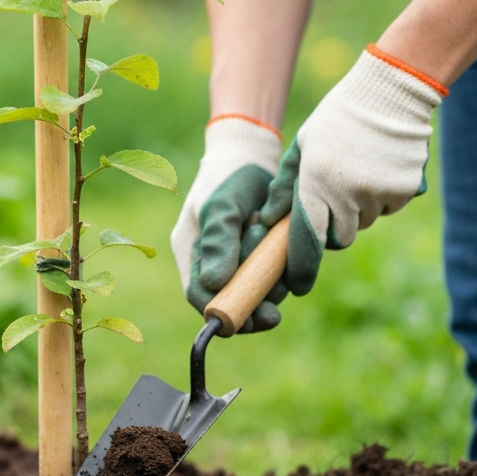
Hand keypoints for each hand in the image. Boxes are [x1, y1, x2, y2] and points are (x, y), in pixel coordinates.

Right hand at [170, 116, 283, 330]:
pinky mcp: (260, 258)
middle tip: (273, 312)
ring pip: (254, 292)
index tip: (247, 318)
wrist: (252, 157)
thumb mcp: (222, 206)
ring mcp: (237, 261)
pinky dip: (281, 273)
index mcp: (192, 252)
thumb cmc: (229, 177)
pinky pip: (271, 278)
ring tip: (274, 252)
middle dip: (252, 305)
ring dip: (270, 284)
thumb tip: (213, 284)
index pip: (198, 294)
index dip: (220, 312)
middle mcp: (212, 262)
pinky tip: (284, 253)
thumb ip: (219, 243)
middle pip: (228, 300)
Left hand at [260, 45, 445, 292]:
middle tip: (330, 200)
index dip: (301, 267)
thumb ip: (284, 188)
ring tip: (354, 173)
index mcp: (316, 183)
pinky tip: (375, 169)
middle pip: (337, 239)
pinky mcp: (403, 191)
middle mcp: (348, 194)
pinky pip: (386, 209)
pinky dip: (379, 198)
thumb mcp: (301, 147)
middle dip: (330, 229)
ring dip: (355, 211)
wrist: (389, 94)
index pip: (307, 240)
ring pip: (362, 224)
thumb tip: (268, 223)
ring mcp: (378, 194)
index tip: (297, 285)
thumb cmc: (336, 121)